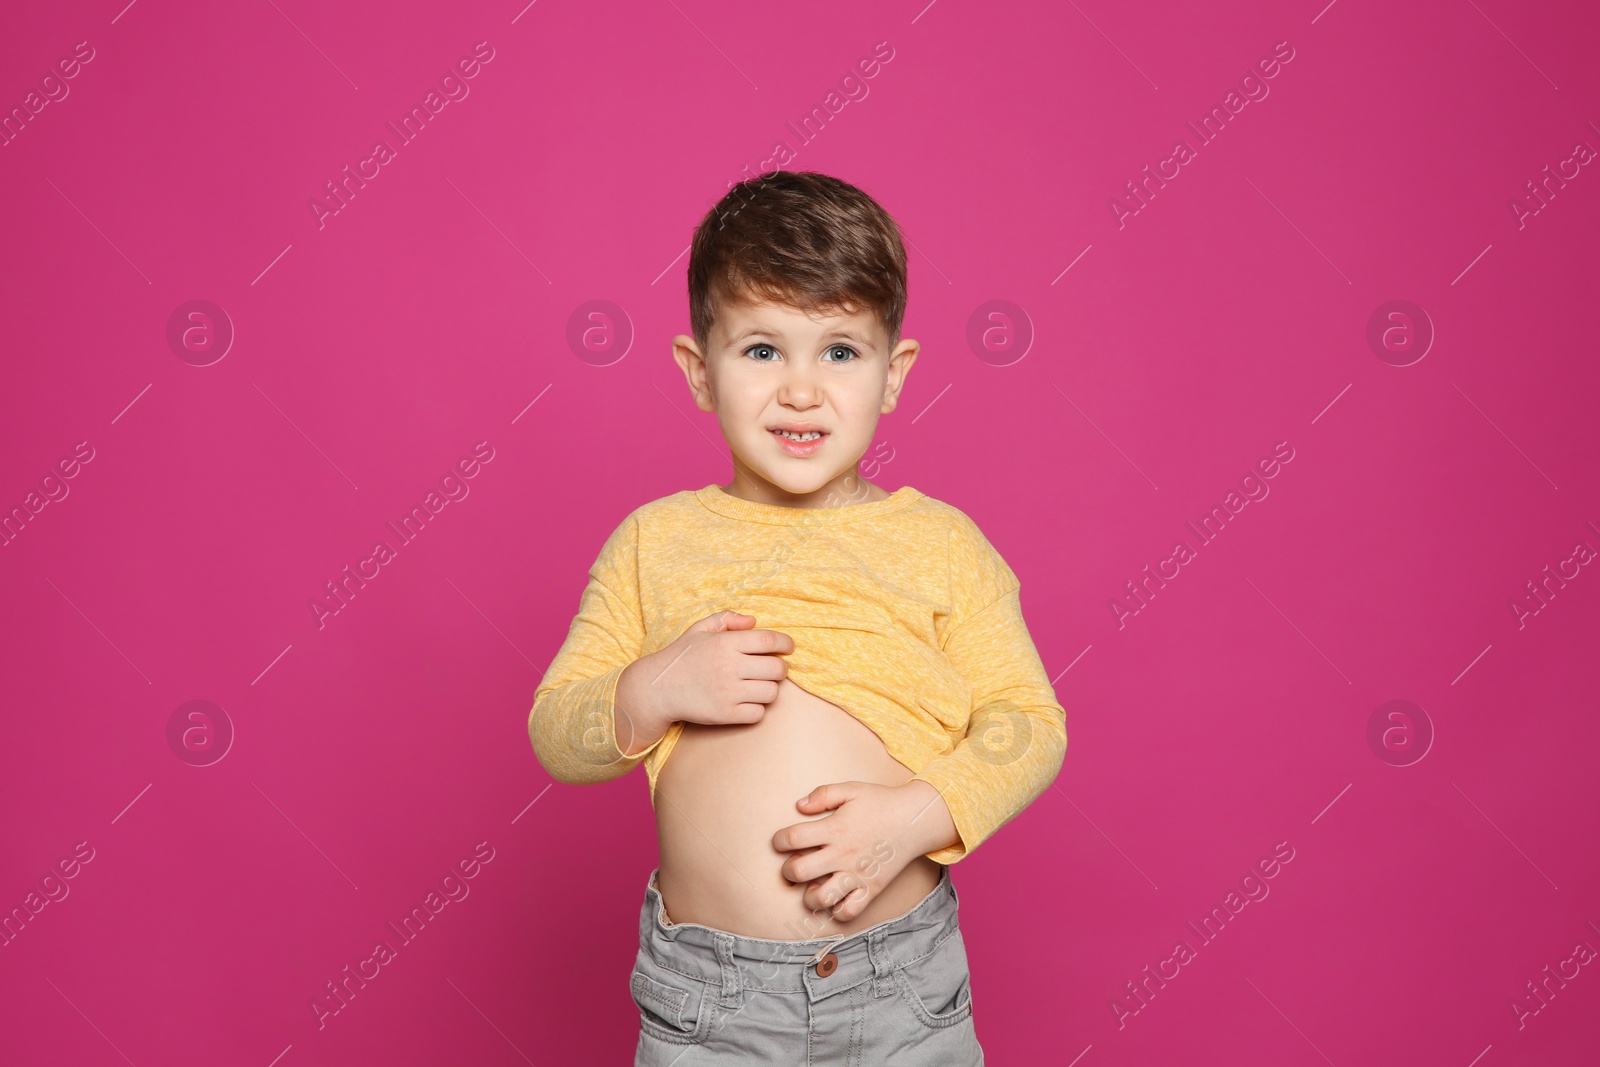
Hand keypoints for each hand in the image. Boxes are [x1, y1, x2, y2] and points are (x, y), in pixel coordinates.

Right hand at [617, 611, 792, 734]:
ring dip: (769, 689)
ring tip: (757, 686)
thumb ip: (727, 619)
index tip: (788, 647)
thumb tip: (754, 621)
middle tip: (771, 669)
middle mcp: (729, 667)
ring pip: (771, 692)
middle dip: (779, 668)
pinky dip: (756, 709)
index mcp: (725, 644)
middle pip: (777, 669)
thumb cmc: (681, 657)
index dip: (786, 643)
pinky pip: (758, 713)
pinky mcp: (725, 714)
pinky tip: (746, 702)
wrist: (657, 689)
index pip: (769, 640)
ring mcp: (728, 692)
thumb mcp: (699, 629)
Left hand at [772, 780, 955, 922]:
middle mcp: (843, 854)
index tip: (781, 841)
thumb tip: (799, 806)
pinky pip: (849, 911)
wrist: (916, 818)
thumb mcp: (851, 789)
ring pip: (821, 898)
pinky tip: (834, 897)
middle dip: (787, 870)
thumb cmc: (881, 802)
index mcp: (835, 828)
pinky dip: (836, 910)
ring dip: (808, 895)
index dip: (778, 841)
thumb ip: (823, 794)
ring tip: (812, 885)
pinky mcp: (871, 889)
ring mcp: (857, 874)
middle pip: (799, 872)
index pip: (793, 838)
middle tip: (793, 865)